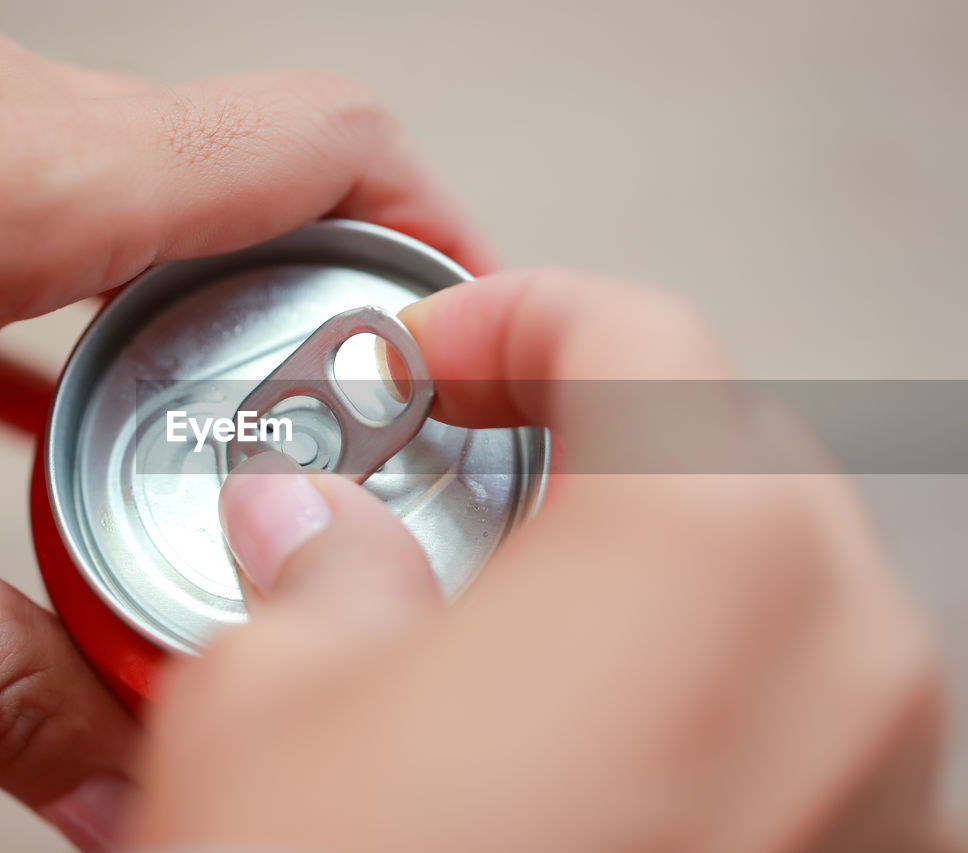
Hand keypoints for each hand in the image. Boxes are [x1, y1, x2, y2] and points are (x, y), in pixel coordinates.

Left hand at [0, 10, 488, 848]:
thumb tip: (110, 785)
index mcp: (16, 174)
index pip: (317, 140)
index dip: (432, 220)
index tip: (476, 321)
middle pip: (258, 163)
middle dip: (332, 291)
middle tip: (352, 426)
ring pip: (159, 184)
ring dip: (210, 302)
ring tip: (221, 434)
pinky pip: (58, 202)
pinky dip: (109, 295)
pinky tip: (86, 406)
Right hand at [136, 270, 949, 850]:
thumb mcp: (263, 707)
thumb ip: (307, 573)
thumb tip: (311, 533)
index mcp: (703, 557)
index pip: (632, 328)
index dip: (506, 314)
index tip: (433, 358)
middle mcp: (844, 664)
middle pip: (717, 445)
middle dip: (575, 430)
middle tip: (461, 463)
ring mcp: (891, 793)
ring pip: (772, 586)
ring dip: (637, 562)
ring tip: (503, 614)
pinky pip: (797, 722)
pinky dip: (693, 690)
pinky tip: (572, 751)